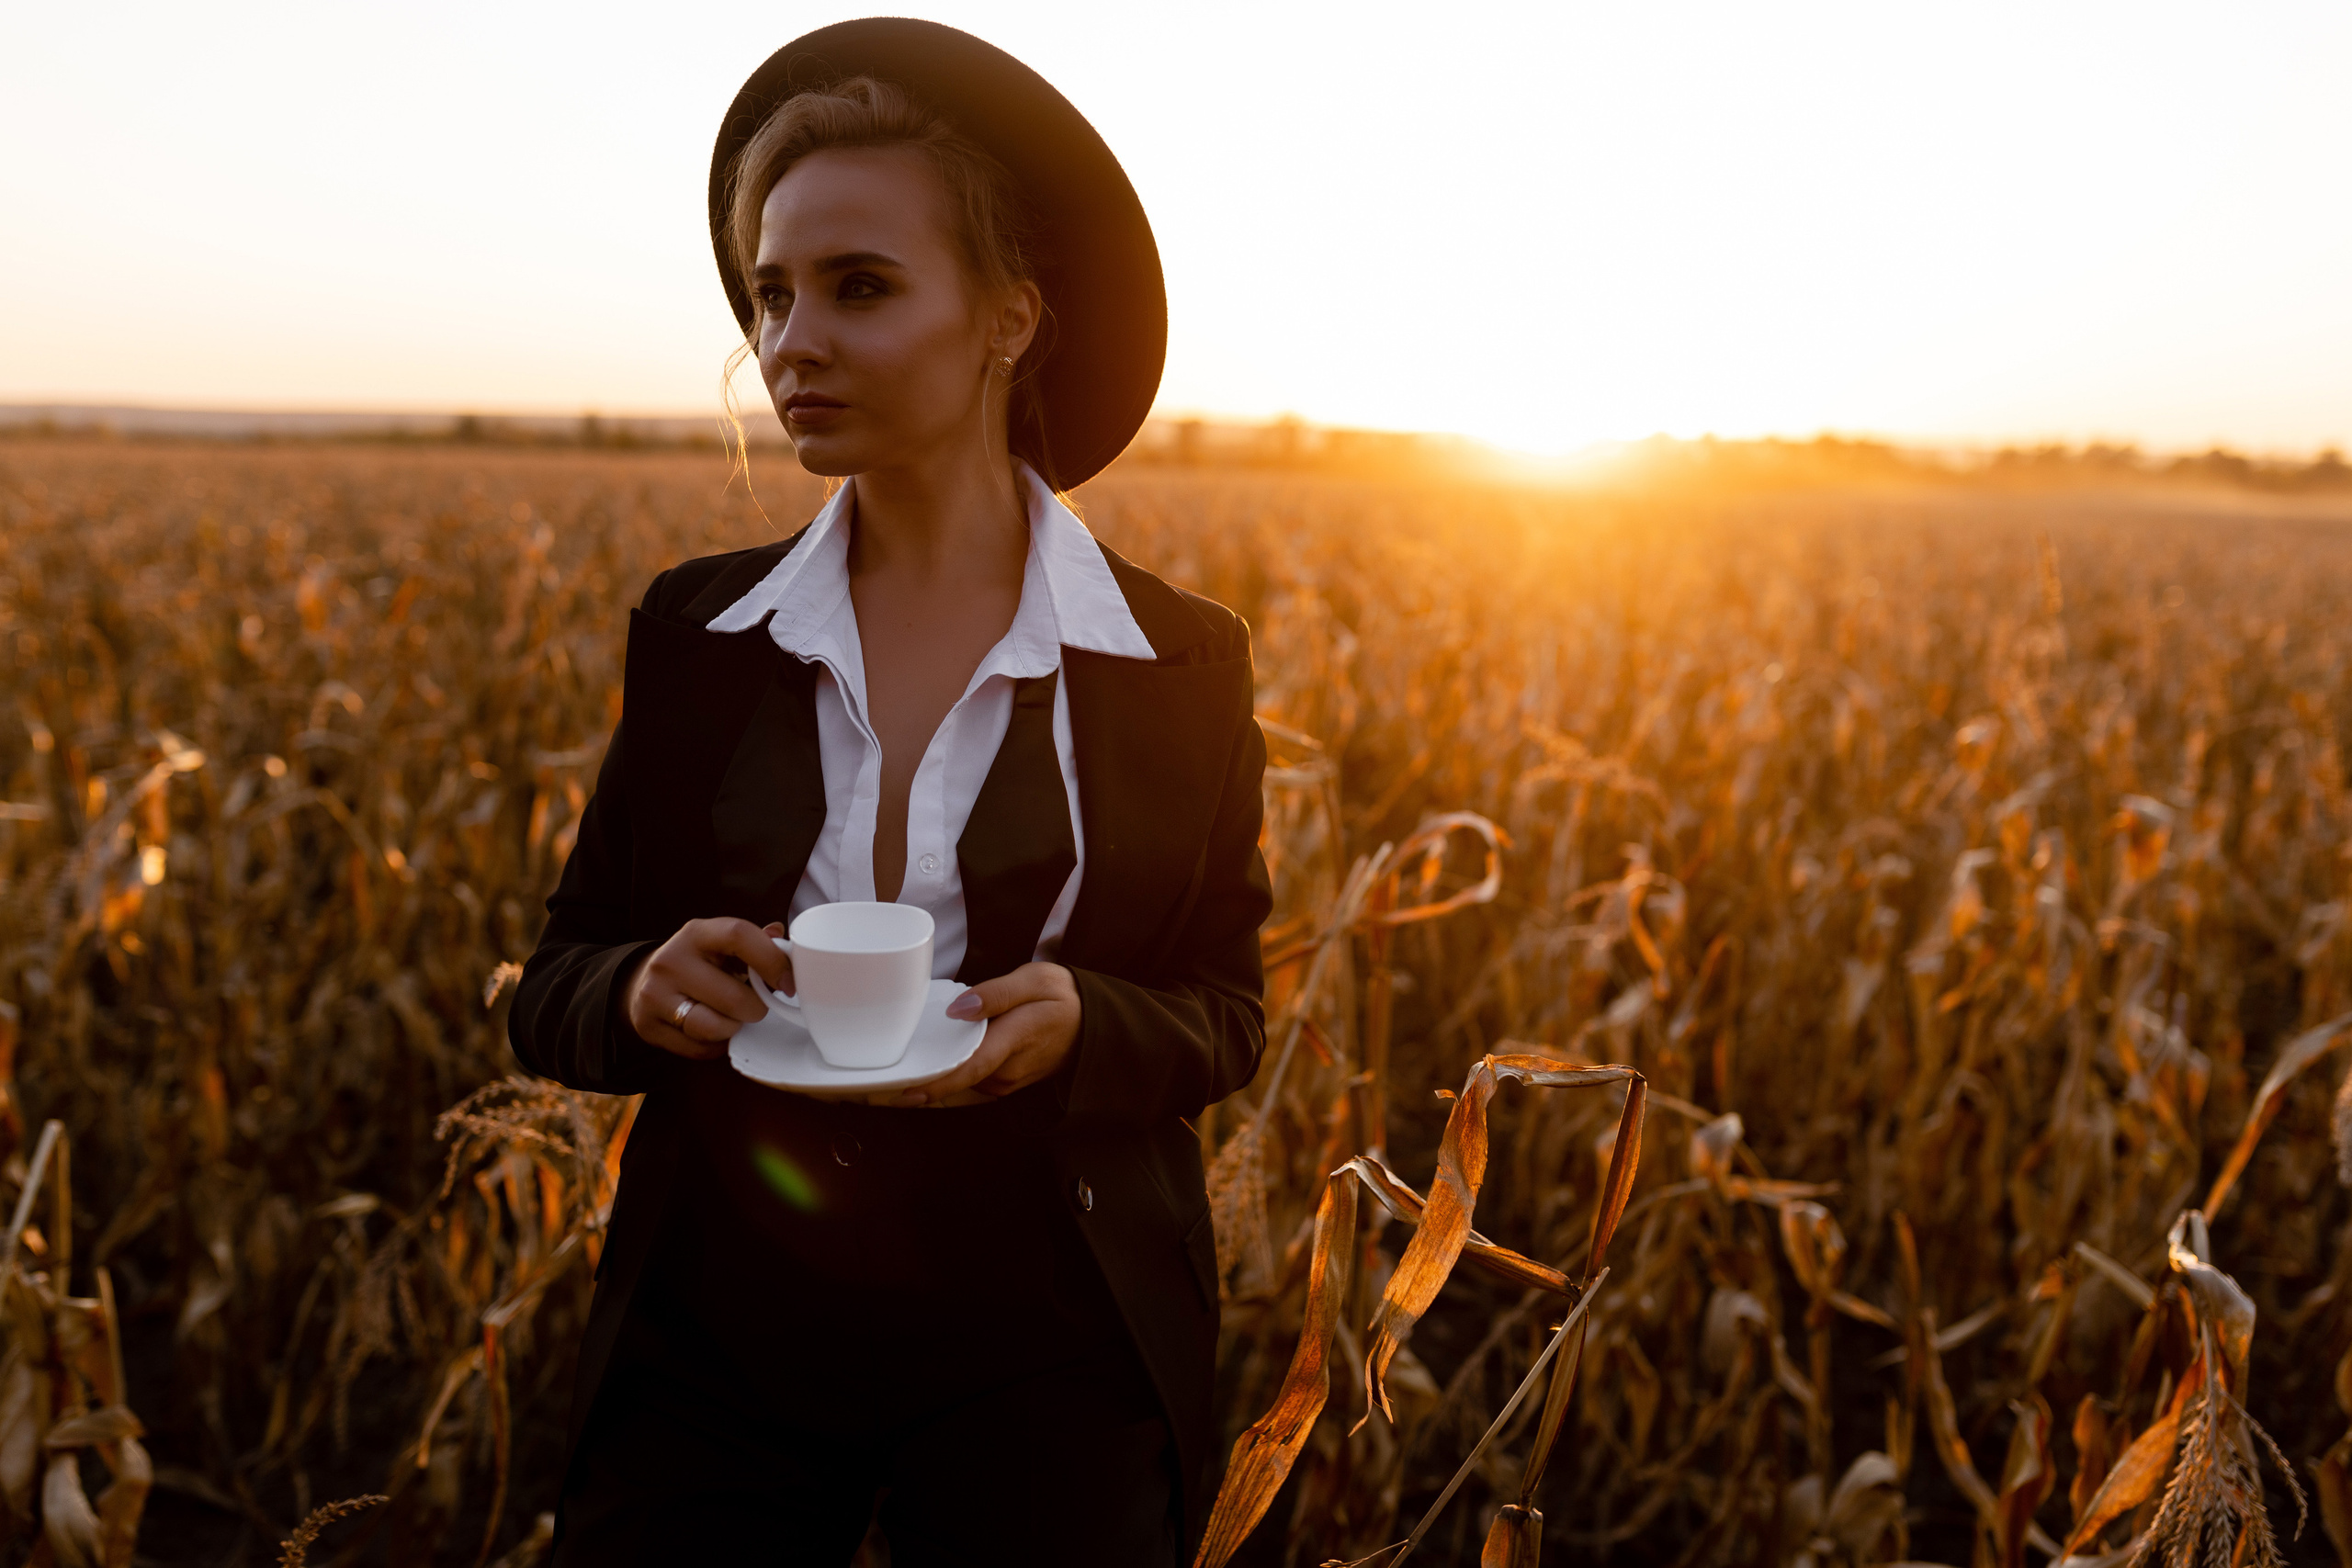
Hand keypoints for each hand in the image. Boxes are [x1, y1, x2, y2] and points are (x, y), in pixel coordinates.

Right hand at [622, 917, 791, 1059]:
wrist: (644, 983)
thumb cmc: (697, 963)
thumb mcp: (720, 944)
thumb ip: (755, 942)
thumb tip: (783, 940)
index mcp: (696, 933)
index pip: (739, 935)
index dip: (772, 961)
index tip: (788, 983)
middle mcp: (670, 961)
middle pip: (734, 998)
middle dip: (756, 1008)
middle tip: (756, 1006)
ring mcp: (654, 995)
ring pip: (716, 1027)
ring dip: (734, 1028)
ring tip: (731, 1017)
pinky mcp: (649, 1026)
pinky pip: (700, 1049)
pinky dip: (716, 1045)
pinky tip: (712, 1030)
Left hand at [893, 961, 1079, 1105]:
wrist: (1091, 1024)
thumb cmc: (1062, 997)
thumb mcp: (1035, 980)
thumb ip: (996, 993)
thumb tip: (958, 1008)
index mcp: (1014, 1039)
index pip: (969, 1067)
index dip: (936, 1082)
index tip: (905, 1091)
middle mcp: (1008, 1069)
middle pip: (958, 1076)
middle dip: (925, 1073)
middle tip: (888, 1070)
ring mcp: (1007, 1080)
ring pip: (963, 1079)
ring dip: (940, 1070)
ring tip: (915, 1055)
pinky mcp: (1004, 1083)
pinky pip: (972, 1078)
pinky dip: (955, 1068)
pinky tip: (946, 1053)